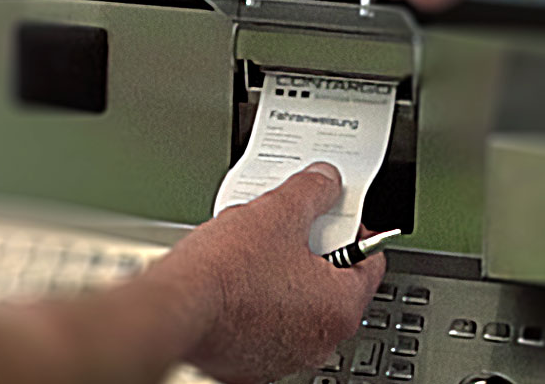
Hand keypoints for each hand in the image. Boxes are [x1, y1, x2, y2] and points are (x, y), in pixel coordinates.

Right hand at [150, 163, 386, 383]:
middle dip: (312, 254)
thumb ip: (312, 192)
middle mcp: (318, 341)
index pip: (370, 261)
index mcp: (339, 307)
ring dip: (282, 281)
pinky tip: (235, 282)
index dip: (354, 229)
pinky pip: (263, 326)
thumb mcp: (277, 212)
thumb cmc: (224, 274)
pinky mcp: (248, 363)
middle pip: (331, 285)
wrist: (173, 308)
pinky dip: (255, 306)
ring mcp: (283, 356)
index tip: (338, 216)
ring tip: (254, 254)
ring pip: (295, 307)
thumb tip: (324, 181)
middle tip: (289, 229)